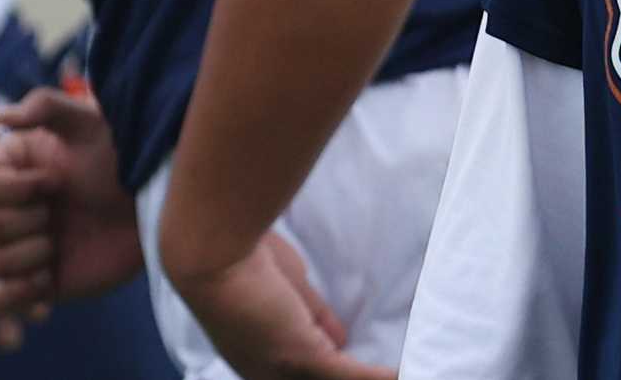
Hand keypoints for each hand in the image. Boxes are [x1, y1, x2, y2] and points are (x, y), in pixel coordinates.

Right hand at [0, 87, 143, 333]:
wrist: (155, 198)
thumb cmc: (125, 153)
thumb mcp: (90, 120)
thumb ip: (46, 106)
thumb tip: (0, 116)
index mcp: (15, 168)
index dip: (13, 187)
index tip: (56, 179)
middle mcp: (14, 207)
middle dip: (24, 221)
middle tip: (59, 212)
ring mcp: (26, 245)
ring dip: (26, 255)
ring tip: (57, 244)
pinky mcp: (40, 281)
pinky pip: (0, 298)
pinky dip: (16, 293)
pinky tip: (49, 276)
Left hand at [163, 231, 393, 379]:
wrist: (212, 252)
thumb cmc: (239, 260)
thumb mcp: (286, 293)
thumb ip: (312, 317)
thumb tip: (342, 338)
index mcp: (257, 362)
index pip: (298, 379)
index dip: (329, 372)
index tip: (352, 363)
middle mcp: (268, 377)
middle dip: (349, 378)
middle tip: (388, 374)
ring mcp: (285, 372)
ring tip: (404, 374)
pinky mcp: (304, 356)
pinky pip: (354, 376)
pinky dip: (384, 376)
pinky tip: (407, 373)